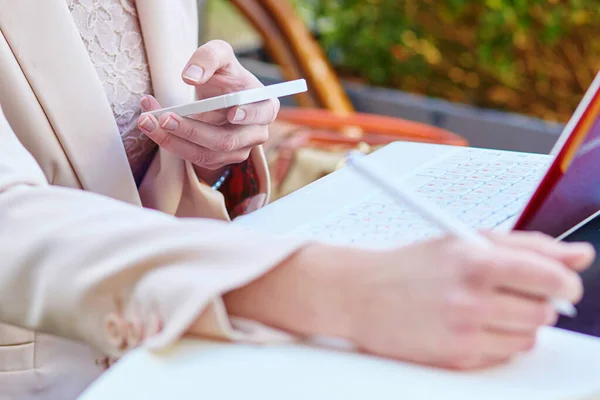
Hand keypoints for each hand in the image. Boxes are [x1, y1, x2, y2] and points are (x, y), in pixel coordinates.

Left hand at [137, 40, 278, 181]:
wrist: (215, 94)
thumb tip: (191, 76)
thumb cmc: (223, 74)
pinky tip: (152, 126)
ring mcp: (237, 151)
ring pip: (206, 154)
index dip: (249, 115)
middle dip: (193, 130)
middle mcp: (255, 134)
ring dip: (173, 139)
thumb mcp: (219, 55)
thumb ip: (209, 57)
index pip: (262, 114)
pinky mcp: (218, 161)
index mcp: (265, 107)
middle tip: (165, 117)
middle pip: (226, 140)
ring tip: (147, 120)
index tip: (232, 112)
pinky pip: (193, 158)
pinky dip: (170, 142)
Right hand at [344, 231, 592, 369]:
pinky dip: (496, 341)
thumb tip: (580, 255)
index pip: (550, 277)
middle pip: (544, 311)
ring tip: (487, 308)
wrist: (360, 293)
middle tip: (512, 292)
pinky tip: (470, 325)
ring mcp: (464, 331)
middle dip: (537, 302)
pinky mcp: (456, 357)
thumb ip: (527, 245)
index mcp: (476, 260)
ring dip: (518, 324)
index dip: (565, 282)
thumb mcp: (465, 240)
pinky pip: (503, 355)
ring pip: (529, 337)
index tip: (563, 284)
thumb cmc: (410, 265)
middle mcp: (471, 297)